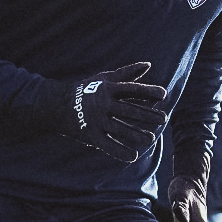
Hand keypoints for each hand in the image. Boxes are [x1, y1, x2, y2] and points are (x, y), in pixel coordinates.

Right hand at [29, 62, 167, 162]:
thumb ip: (127, 73)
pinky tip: (133, 156)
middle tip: (164, 119)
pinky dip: (120, 152)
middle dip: (147, 115)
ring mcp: (97, 121)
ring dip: (137, 135)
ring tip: (151, 139)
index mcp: (108, 89)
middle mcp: (103, 104)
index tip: (163, 95)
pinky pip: (107, 145)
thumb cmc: (87, 89)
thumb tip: (148, 65)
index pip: (132, 89)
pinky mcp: (91, 135)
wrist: (57, 105)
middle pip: (129, 110)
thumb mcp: (105, 78)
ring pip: (120, 129)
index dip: (148, 91)